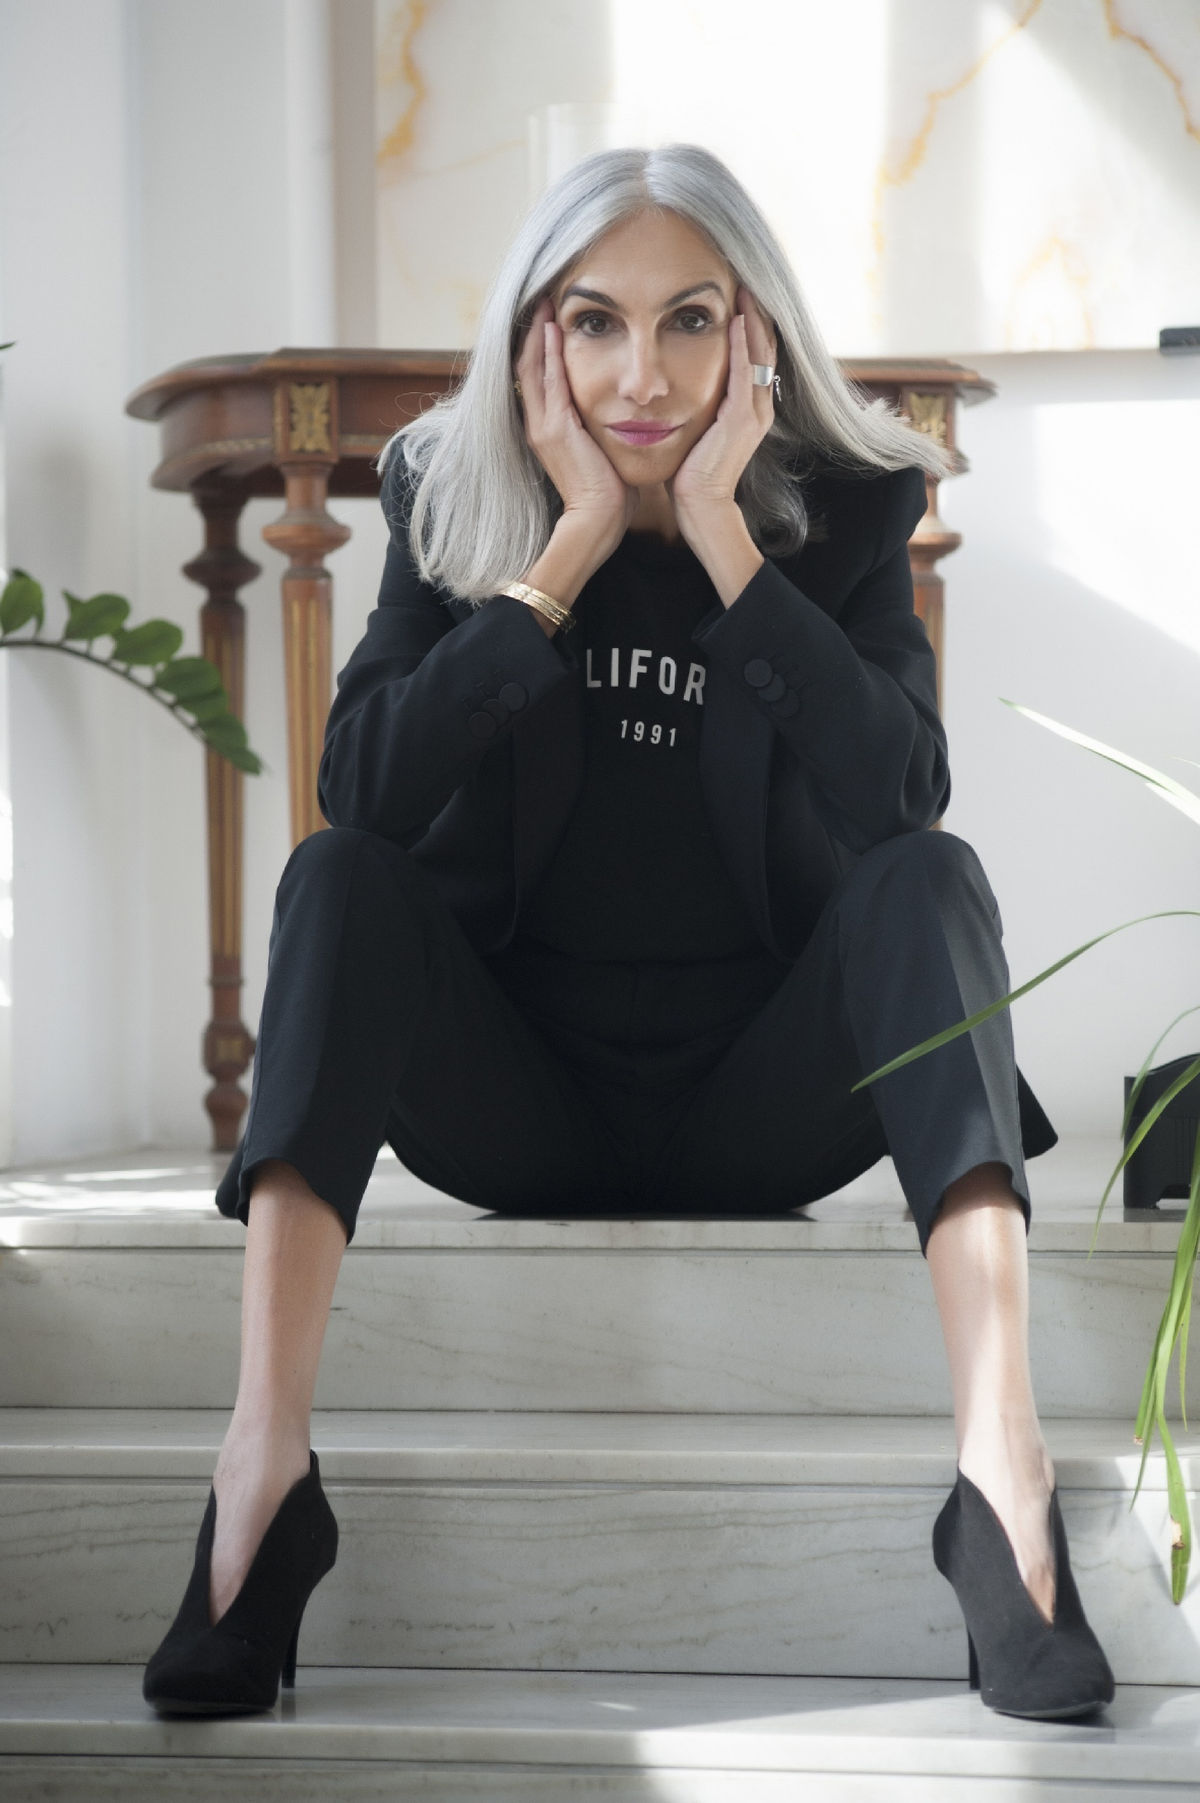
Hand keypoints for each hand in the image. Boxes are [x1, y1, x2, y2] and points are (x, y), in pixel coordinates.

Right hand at [513, 296, 639, 554]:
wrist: (598, 519)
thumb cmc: (608, 489)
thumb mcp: (600, 448)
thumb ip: (599, 425)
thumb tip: (617, 407)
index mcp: (548, 427)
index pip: (538, 377)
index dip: (540, 345)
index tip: (552, 317)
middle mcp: (538, 423)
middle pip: (527, 365)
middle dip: (534, 330)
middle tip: (544, 298)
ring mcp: (543, 425)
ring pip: (532, 367)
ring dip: (538, 333)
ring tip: (545, 302)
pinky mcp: (555, 429)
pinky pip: (548, 382)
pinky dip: (547, 353)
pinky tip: (552, 328)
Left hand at [667, 284, 777, 528]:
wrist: (700, 508)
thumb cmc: (691, 474)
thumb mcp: (697, 429)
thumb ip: (699, 403)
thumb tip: (679, 382)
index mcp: (749, 407)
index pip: (754, 354)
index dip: (749, 322)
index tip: (736, 292)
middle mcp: (758, 406)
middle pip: (764, 346)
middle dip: (756, 311)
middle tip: (742, 276)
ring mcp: (754, 413)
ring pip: (760, 352)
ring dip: (752, 317)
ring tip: (742, 286)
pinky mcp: (741, 420)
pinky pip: (744, 372)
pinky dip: (740, 343)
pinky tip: (734, 318)